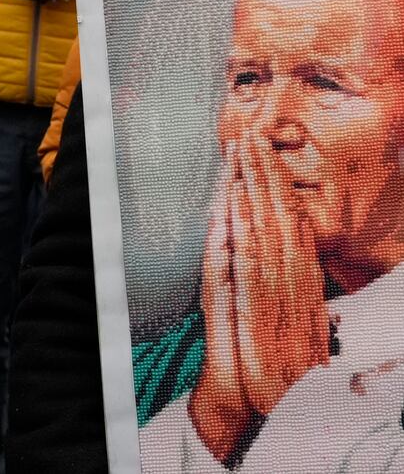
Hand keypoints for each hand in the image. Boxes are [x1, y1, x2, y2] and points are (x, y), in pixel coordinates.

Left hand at [189, 135, 327, 462]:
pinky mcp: (256, 304)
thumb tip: (292, 238)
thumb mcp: (296, 310)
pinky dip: (245, 227)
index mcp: (302, 274)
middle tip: (251, 133)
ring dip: (254, 186)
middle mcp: (294, 275)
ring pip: (266, 224)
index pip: (291, 216)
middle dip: (265, 171)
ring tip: (243, 151)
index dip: (278, 181)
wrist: (281, 405)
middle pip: (280, 212)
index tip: (265, 149)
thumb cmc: (282, 358)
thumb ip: (293, 274)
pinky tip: (237, 201)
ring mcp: (277, 288)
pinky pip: (249, 258)